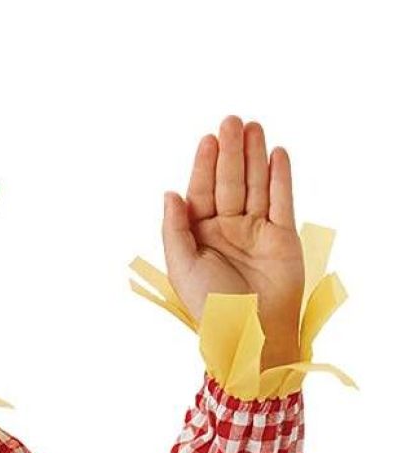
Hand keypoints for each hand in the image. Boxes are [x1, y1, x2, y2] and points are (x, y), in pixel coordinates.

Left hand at [161, 115, 304, 368]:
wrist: (251, 331)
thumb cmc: (210, 305)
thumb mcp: (182, 267)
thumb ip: (174, 229)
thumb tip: (170, 193)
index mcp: (198, 236)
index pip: (201, 193)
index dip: (204, 165)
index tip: (208, 139)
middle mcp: (226, 230)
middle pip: (229, 183)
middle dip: (229, 153)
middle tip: (231, 120)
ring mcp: (255, 231)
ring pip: (255, 186)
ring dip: (254, 157)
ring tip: (253, 127)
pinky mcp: (283, 237)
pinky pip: (282, 201)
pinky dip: (280, 178)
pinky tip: (277, 154)